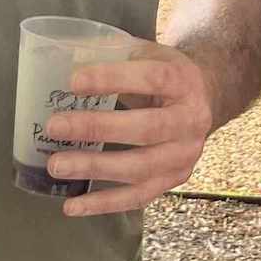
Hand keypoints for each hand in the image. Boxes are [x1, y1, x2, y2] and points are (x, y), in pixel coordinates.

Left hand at [43, 42, 214, 217]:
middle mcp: (191, 121)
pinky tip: (72, 206)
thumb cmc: (165, 74)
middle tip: (55, 126)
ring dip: (94, 168)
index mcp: (184, 81)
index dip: (112, 79)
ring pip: (139, 168)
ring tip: (56, 164)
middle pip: (145, 129)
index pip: (151, 79)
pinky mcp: (174, 180)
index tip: (73, 82)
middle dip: (96, 128)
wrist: (205, 99)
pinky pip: (138, 197)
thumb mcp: (149, 54)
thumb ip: (115, 56)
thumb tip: (64, 60)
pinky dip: (103, 204)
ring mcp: (184, 155)